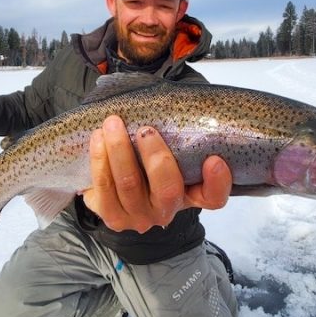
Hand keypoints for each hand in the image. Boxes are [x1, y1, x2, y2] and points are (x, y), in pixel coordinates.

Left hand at [82, 115, 231, 232]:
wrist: (111, 180)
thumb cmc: (144, 157)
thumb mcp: (167, 148)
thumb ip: (175, 133)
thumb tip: (175, 99)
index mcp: (189, 194)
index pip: (213, 197)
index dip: (217, 182)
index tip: (214, 159)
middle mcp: (167, 210)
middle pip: (167, 190)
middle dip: (156, 157)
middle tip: (145, 130)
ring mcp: (139, 217)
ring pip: (129, 185)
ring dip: (120, 150)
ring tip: (113, 124)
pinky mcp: (111, 216)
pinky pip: (103, 188)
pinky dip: (100, 159)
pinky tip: (98, 138)